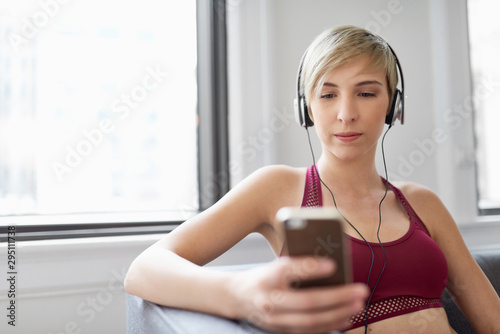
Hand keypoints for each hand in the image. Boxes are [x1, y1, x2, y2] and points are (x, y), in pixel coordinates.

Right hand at [229, 257, 368, 332]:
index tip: (333, 264)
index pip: (290, 270)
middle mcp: (270, 300)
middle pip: (308, 301)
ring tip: (357, 305)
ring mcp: (275, 320)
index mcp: (268, 277)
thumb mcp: (275, 265)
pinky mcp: (281, 331)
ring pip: (311, 321)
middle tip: (360, 291)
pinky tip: (345, 318)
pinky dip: (329, 326)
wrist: (238, 297)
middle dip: (338, 297)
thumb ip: (298, 265)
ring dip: (338, 314)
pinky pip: (309, 331)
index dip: (312, 268)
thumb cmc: (262, 277)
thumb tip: (331, 267)